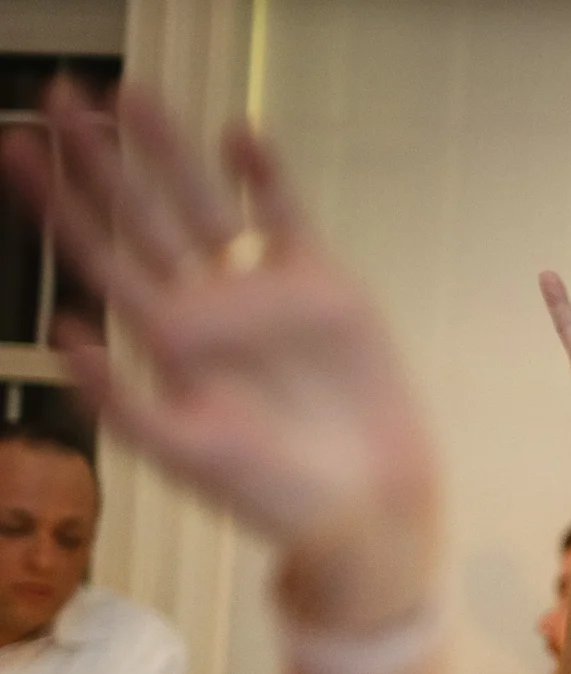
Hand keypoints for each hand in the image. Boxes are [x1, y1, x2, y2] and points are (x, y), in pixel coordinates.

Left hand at [1, 83, 435, 626]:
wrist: (364, 508)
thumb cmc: (272, 494)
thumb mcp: (183, 455)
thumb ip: (120, 400)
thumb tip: (65, 330)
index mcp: (165, 340)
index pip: (98, 257)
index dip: (56, 204)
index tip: (16, 150)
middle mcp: (206, 305)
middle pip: (140, 216)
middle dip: (99, 159)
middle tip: (59, 99)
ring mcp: (262, 290)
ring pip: (204, 203)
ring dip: (170, 152)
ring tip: (133, 96)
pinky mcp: (323, 286)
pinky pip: (286, 217)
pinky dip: (265, 176)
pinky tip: (240, 136)